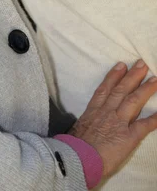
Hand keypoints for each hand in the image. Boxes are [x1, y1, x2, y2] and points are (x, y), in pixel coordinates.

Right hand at [71, 60, 156, 176]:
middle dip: (132, 76)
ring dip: (144, 89)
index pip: (105, 89)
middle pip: (121, 90)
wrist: (79, 159)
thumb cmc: (74, 147)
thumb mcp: (77, 129)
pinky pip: (144, 126)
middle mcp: (107, 112)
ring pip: (133, 101)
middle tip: (142, 64)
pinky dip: (154, 119)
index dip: (114, 76)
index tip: (121, 65)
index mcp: (93, 111)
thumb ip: (85, 123)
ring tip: (154, 79)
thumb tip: (86, 123)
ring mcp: (118, 123)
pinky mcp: (128, 137)